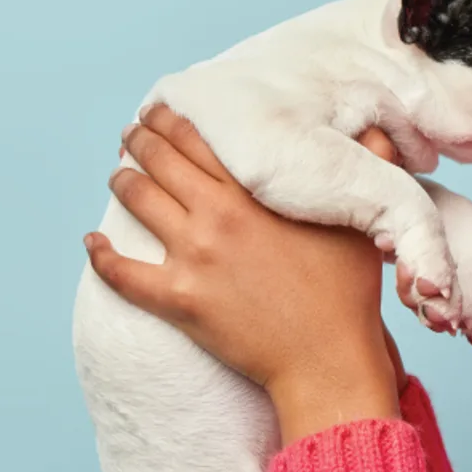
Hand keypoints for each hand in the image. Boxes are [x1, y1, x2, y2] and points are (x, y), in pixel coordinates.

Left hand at [83, 106, 403, 444]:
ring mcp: (193, 258)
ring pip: (138, 201)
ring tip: (118, 175)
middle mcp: (217, 216)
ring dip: (122, 182)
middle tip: (132, 134)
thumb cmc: (347, 293)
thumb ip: (370, 166)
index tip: (161, 112)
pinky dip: (101, 256)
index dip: (172, 120)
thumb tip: (379, 130)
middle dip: (140, 140)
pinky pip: (122, 274)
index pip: (198, 138)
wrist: (326, 360)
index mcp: (254, 192)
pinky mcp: (179, 301)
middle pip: (159, 161)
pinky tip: (92, 244)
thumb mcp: (363, 221)